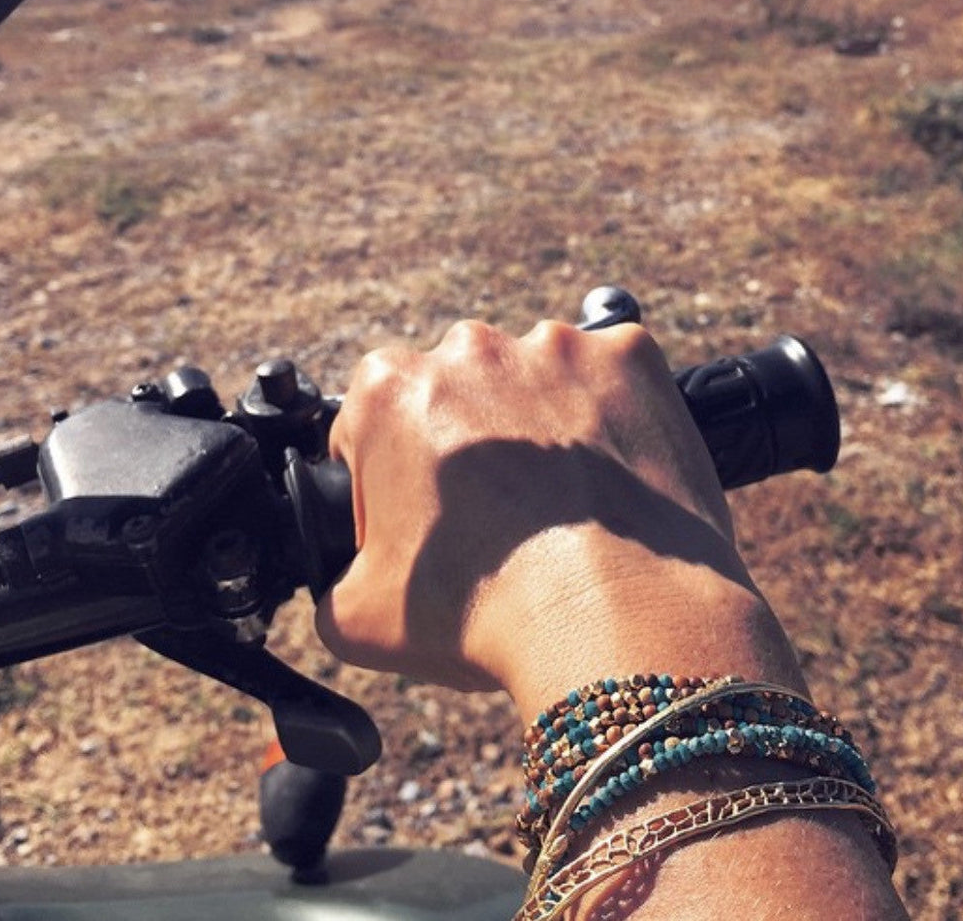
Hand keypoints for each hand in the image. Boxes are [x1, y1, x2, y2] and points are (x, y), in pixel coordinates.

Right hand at [314, 319, 805, 712]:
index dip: (389, 477)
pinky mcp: (629, 356)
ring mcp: (555, 344)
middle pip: (456, 391)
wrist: (610, 616)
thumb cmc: (482, 614)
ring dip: (540, 423)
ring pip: (535, 379)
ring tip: (562, 505)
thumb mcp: (355, 618)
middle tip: (495, 517)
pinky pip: (613, 378)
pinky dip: (612, 415)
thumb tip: (344, 582)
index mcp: (386, 389)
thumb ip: (333, 581)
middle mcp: (468, 347)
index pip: (372, 424)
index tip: (422, 519)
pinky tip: (611, 478)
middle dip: (467, 440)